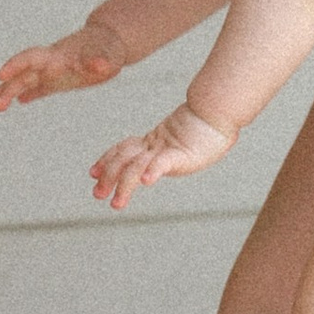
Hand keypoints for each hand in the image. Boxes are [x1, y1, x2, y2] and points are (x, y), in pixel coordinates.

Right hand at [0, 28, 123, 111]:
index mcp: (58, 55)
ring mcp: (53, 71)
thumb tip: (100, 66)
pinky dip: (28, 94)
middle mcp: (50, 62)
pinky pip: (40, 88)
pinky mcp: (59, 80)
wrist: (109, 40)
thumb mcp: (108, 54)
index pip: (32, 58)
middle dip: (8, 87)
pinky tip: (17, 102)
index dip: (16, 65)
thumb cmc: (108, 46)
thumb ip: (100, 61)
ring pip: (26, 82)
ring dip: (10, 91)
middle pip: (24, 74)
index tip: (0, 75)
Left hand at [92, 103, 237, 210]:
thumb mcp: (184, 145)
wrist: (220, 111)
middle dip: (108, 175)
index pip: (124, 149)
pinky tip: (145, 183)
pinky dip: (152, 172)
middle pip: (124, 157)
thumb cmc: (209, 129)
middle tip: (97, 194)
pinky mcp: (181, 152)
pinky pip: (162, 163)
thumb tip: (160, 158)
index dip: (107, 159)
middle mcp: (156, 144)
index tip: (93, 173)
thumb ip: (170, 152)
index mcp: (155, 140)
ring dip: (124, 185)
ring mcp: (167, 148)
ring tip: (116, 203)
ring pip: (137, 165)